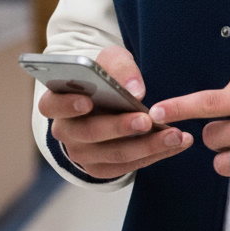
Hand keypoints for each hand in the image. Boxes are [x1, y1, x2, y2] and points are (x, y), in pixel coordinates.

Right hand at [38, 45, 193, 178]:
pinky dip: (156, 155)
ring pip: (115, 154)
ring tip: (176, 134)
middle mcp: (65, 132)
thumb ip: (119, 68)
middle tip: (147, 120)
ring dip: (148, 145)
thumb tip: (135, 90)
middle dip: (120, 127)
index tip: (87, 102)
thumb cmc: (104, 79)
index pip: (51, 105)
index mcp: (56, 102)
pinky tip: (178, 143)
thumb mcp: (110, 62)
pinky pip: (129, 166)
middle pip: (89, 133)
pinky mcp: (102, 168)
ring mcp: (82, 154)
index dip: (67, 104)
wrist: (107, 103)